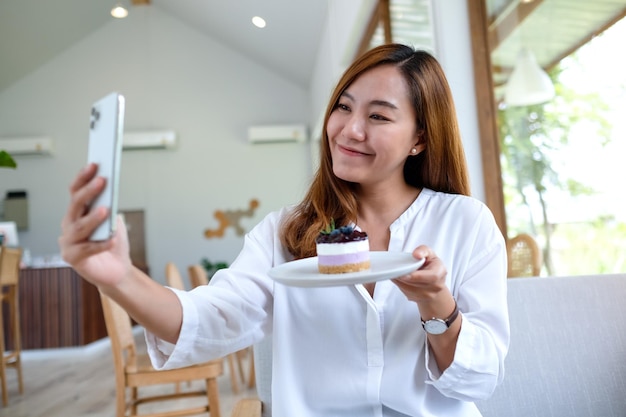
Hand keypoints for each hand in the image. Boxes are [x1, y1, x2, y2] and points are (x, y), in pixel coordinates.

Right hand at [59, 163, 132, 287]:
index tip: (94, 164)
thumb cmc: (113, 243)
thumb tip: (110, 192)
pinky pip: (87, 250)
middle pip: (75, 206)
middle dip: (89, 192)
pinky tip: (112, 239)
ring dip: (93, 217)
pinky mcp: (73, 259)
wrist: (117, 270)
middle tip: (102, 180)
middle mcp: (68, 226)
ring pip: (79, 228)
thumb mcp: (113, 222)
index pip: (75, 192)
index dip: (83, 178)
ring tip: (106, 210)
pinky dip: (101, 243)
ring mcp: (68, 243)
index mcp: (76, 214)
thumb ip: (109, 207)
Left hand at [392, 245, 454, 317]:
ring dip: (399, 282)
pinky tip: (398, 278)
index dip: (416, 276)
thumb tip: (416, 254)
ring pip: (409, 290)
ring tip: (395, 273)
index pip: (431, 277)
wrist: (434, 281)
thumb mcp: (429, 253)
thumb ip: (423, 250)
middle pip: (417, 284)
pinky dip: (400, 285)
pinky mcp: (418, 299)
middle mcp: (436, 286)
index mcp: (440, 273)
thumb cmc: (431, 265)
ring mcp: (427, 295)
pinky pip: (406, 292)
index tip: (404, 274)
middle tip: (394, 271)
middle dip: (403, 278)